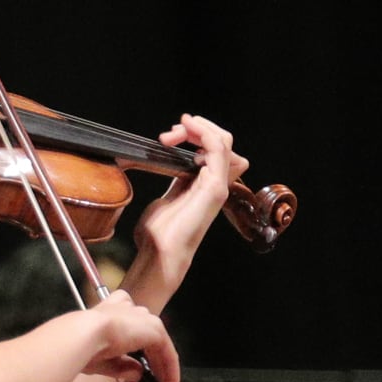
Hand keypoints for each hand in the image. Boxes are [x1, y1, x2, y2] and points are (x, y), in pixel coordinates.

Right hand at [84, 291, 179, 381]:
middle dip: (149, 369)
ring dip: (162, 374)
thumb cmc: (82, 346)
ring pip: (160, 349)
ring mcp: (145, 319)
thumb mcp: (103, 361)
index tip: (133, 373)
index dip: (134, 354)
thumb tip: (137, 375)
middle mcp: (131, 311)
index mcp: (112, 311)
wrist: (84, 335)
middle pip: (147, 342)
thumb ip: (122, 367)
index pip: (129, 330)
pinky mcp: (156, 329)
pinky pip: (169, 354)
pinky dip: (170, 374)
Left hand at [126, 115, 245, 310]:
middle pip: (222, 140)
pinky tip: (187, 128)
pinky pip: (217, 150)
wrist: (161, 254)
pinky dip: (203, 133)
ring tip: (176, 130)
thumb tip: (169, 164)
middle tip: (170, 134)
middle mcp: (216, 182)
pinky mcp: (215, 187)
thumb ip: (177, 180)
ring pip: (223, 140)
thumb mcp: (167, 197)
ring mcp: (218, 185)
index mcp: (206, 184)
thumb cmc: (159, 233)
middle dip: (196, 128)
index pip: (213, 147)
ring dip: (198, 128)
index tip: (169, 136)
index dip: (194, 134)